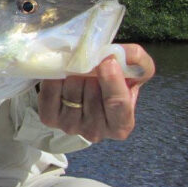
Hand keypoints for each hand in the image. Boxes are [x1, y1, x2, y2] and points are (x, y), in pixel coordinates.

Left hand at [38, 44, 154, 141]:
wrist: (87, 82)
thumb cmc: (114, 78)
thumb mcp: (135, 68)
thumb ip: (137, 60)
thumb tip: (118, 54)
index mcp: (121, 124)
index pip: (118, 104)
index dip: (112, 82)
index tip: (108, 62)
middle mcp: (96, 132)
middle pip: (91, 94)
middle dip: (91, 73)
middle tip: (92, 65)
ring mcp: (71, 126)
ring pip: (71, 91)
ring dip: (74, 73)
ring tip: (79, 70)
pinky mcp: (50, 118)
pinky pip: (50, 92)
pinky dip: (55, 77)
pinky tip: (63, 73)